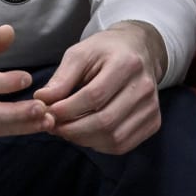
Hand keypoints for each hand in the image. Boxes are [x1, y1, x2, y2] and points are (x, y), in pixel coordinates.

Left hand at [32, 21, 164, 153]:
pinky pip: (123, 144)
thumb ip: (61, 78)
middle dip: (72, 128)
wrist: (138, 51)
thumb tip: (42, 100)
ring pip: (114, 137)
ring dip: (83, 139)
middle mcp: (144, 88)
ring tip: (65, 130)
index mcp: (126, 65)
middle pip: (105, 121)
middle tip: (52, 126)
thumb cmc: (104, 51)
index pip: (94, 96)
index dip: (67, 109)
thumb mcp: (79, 54)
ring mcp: (152, 108)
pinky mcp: (153, 122)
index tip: (46, 112)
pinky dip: (99, 144)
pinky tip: (84, 134)